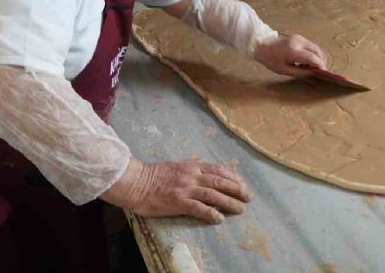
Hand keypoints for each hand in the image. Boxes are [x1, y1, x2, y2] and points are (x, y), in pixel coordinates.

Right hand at [108, 158, 252, 224]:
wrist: (137, 183)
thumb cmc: (155, 175)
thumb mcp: (178, 165)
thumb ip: (193, 165)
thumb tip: (208, 167)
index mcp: (192, 166)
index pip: (218, 170)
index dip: (233, 177)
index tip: (243, 184)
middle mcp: (192, 175)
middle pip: (220, 182)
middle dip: (237, 189)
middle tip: (248, 197)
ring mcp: (186, 189)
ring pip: (213, 194)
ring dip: (229, 202)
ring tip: (240, 209)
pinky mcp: (178, 202)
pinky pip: (198, 208)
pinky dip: (211, 213)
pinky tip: (219, 218)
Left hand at [253, 34, 326, 76]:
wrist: (262, 45)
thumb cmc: (271, 60)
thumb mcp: (284, 70)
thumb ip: (300, 72)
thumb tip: (313, 73)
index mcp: (294, 51)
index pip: (313, 58)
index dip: (320, 65)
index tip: (323, 72)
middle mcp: (299, 42)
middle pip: (317, 51)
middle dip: (321, 61)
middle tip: (318, 70)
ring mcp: (300, 38)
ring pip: (316, 47)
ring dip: (317, 57)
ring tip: (310, 66)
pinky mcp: (299, 36)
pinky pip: (311, 45)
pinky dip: (312, 53)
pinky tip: (306, 60)